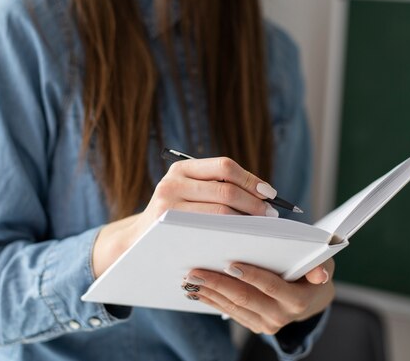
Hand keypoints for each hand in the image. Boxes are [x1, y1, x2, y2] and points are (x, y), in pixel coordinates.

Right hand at [92, 157, 278, 277]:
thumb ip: (215, 187)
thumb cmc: (175, 217)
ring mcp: (168, 203)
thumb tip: (263, 193)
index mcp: (182, 168)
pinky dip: (231, 232)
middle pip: (226, 190)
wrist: (138, 242)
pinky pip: (209, 228)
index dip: (251, 179)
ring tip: (261, 228)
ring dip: (246, 220)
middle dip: (254, 203)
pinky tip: (242, 238)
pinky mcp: (167, 224)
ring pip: (220, 211)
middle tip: (271, 216)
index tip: (270, 193)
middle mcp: (173, 181)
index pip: (225, 166)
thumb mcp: (188, 193)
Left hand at [182, 259, 335, 334]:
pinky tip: (197, 290)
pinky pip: (229, 312)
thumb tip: (320, 273)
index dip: (251, 275)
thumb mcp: (323, 264)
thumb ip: (320, 265)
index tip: (230, 264)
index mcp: (298, 300)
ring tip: (190, 279)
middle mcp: (281, 316)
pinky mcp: (254, 324)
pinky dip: (212, 300)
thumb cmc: (313, 271)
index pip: (271, 286)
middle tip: (196, 271)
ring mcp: (266, 324)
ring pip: (233, 306)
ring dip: (210, 292)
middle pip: (245, 298)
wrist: (311, 298)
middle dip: (218, 284)